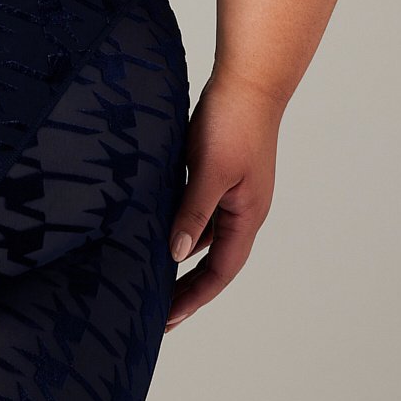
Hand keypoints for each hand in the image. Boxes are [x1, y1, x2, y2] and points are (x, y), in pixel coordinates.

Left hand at [164, 65, 284, 332]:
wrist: (249, 80)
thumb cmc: (233, 122)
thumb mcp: (210, 171)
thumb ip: (193, 213)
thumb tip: (175, 255)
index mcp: (247, 216)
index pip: (220, 272)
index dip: (193, 297)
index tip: (167, 319)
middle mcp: (244, 210)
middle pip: (214, 260)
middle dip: (187, 286)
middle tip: (156, 310)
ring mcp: (234, 191)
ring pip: (206, 234)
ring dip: (182, 254)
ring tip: (150, 272)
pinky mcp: (222, 171)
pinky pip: (200, 208)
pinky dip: (181, 222)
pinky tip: (157, 223)